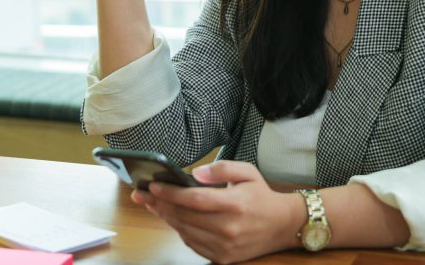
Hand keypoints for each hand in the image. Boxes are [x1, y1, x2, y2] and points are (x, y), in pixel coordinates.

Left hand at [130, 161, 303, 263]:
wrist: (282, 225)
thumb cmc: (261, 196)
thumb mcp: (247, 172)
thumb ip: (221, 168)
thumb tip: (196, 173)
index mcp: (235, 204)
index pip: (194, 199)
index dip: (171, 193)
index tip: (153, 186)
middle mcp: (229, 228)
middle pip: (185, 216)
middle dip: (160, 204)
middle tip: (142, 194)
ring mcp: (225, 246)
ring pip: (185, 231)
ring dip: (166, 217)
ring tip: (153, 204)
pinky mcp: (223, 257)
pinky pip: (193, 244)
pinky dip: (180, 230)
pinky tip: (173, 218)